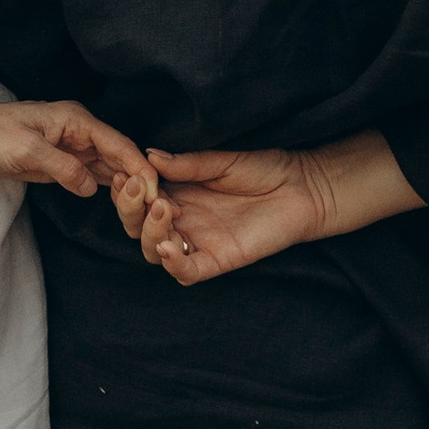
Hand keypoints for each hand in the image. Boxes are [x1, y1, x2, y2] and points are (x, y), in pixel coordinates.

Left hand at [0, 93, 147, 199]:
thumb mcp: (26, 151)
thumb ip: (62, 168)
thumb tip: (90, 187)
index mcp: (76, 120)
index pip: (118, 144)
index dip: (139, 166)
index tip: (157, 189)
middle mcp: (79, 132)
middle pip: (119, 156)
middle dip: (139, 179)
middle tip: (157, 206)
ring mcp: (72, 148)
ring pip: (108, 168)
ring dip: (125, 186)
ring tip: (145, 209)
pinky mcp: (61, 163)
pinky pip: (90, 176)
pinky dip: (106, 188)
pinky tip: (120, 203)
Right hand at [132, 132, 421, 283]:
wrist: (303, 188)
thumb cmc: (266, 171)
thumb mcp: (221, 162)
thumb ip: (187, 165)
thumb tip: (149, 156)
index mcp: (177, 193)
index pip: (138, 198)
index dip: (126, 189)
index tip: (124, 172)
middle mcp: (182, 220)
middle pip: (137, 227)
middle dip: (129, 210)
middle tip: (137, 189)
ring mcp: (197, 242)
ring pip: (154, 250)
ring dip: (149, 232)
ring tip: (163, 208)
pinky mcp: (217, 260)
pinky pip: (186, 271)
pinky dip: (172, 263)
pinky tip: (168, 246)